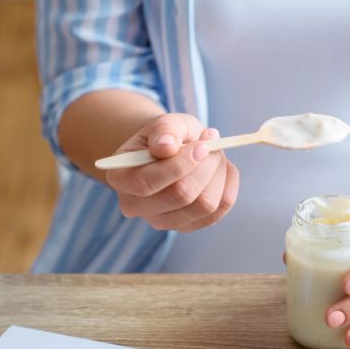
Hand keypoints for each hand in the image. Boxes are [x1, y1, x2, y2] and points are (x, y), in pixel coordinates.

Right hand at [105, 113, 239, 231]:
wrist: (173, 152)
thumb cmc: (168, 136)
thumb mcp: (166, 123)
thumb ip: (164, 129)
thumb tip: (165, 147)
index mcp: (121, 179)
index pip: (147, 183)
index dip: (179, 165)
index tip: (202, 145)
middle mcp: (137, 207)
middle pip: (181, 195)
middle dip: (205, 166)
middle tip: (212, 145)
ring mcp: (163, 221)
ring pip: (205, 205)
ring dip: (218, 174)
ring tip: (215, 155)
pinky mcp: (189, 226)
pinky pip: (221, 209)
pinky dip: (228, 184)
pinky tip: (220, 169)